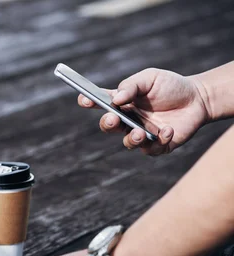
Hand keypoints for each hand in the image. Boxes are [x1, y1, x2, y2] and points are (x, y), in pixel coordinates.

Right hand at [78, 68, 209, 155]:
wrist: (199, 99)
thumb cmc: (171, 86)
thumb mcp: (150, 78)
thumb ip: (132, 85)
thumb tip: (116, 99)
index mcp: (122, 103)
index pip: (100, 103)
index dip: (89, 101)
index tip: (84, 99)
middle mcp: (128, 120)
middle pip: (109, 126)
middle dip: (108, 124)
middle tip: (114, 119)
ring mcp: (142, 134)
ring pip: (128, 142)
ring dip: (131, 139)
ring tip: (140, 133)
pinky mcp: (158, 145)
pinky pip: (152, 149)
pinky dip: (159, 141)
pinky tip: (168, 130)